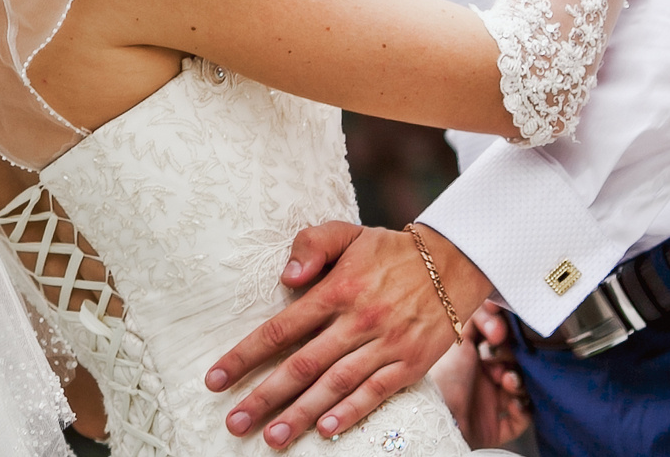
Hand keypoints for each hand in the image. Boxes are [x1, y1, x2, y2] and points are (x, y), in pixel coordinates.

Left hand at [204, 222, 491, 447]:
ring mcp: (385, 345)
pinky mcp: (410, 364)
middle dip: (265, 397)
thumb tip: (287, 277)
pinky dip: (351, 413)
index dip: (245, 355)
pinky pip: (376, 393)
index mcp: (336, 290)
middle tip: (235, 421)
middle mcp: (358, 320)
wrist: (454, 263)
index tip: (216, 379)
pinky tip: (326, 431)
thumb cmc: (388, 250)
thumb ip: (311, 245)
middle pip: (303, 365)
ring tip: (273, 437)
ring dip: (302, 414)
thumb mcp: (346, 232)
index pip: (281, 328)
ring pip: (336, 385)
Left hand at [430, 301, 529, 447]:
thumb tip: (496, 304)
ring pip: (522, 388)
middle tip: (498, 358)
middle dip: (512, 358)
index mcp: (469, 356)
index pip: (497, 340)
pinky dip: (523, 409)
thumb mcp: (456, 338)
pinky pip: (523, 417)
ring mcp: (490, 402)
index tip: (498, 332)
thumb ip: (475, 317)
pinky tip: (513, 402)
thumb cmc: (442, 375)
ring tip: (507, 381)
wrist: (437, 417)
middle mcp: (480, 377)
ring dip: (519, 382)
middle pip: (512, 362)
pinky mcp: (498, 427)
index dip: (503, 334)